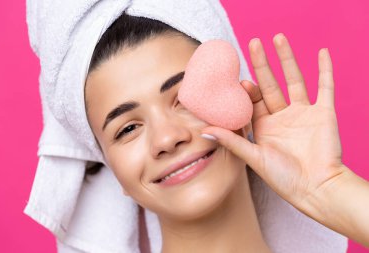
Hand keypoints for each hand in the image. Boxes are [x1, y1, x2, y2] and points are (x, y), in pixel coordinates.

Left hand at [201, 33, 346, 211]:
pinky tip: (321, 52)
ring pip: (294, 80)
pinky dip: (325, 70)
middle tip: (252, 44)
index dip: (244, 89)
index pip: (251, 101)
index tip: (237, 79)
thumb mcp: (254, 158)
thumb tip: (204, 130)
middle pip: (270, 85)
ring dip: (287, 59)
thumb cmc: (284, 179)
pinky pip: (325, 87)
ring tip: (277, 38)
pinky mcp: (323, 113)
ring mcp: (303, 113)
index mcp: (264, 127)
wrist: (317, 189)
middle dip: (261, 65)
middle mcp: (282, 117)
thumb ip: (232, 141)